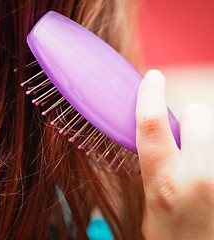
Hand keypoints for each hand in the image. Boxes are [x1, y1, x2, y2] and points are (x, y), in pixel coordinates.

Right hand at [136, 70, 213, 239]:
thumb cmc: (173, 235)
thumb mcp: (150, 199)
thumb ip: (155, 164)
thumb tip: (159, 131)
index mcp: (163, 183)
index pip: (152, 124)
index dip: (149, 94)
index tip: (152, 78)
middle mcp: (200, 178)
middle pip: (199, 112)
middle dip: (190, 119)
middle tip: (186, 141)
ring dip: (207, 138)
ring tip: (203, 166)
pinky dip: (213, 151)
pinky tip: (211, 177)